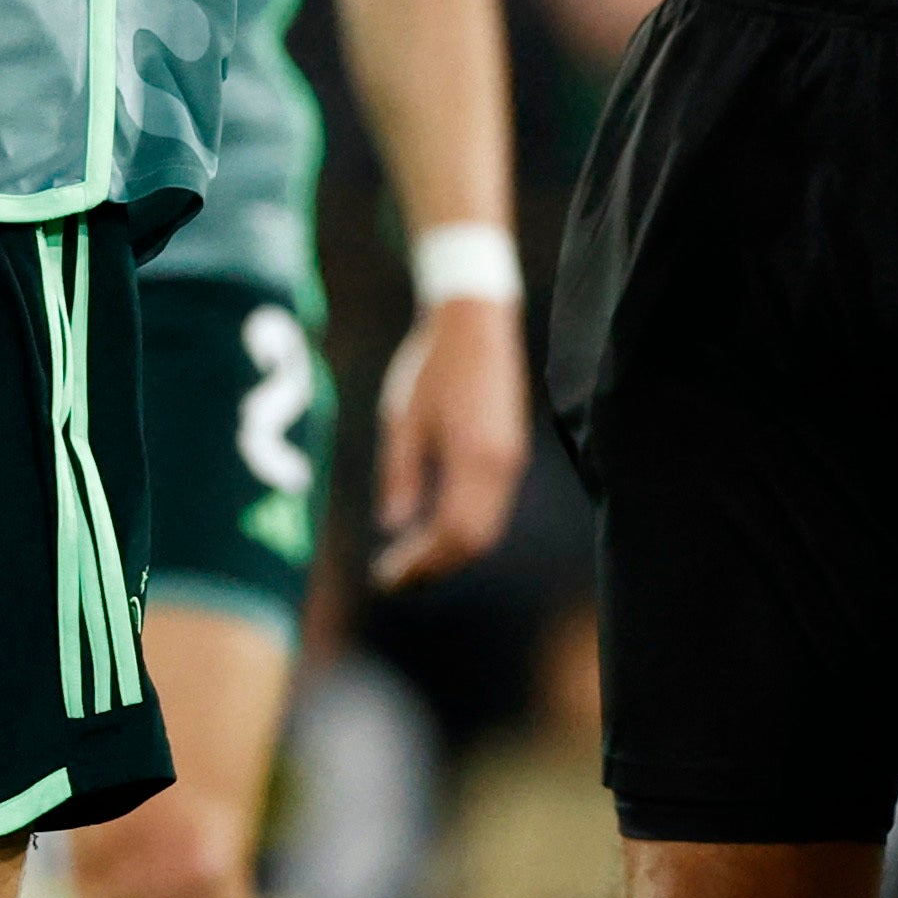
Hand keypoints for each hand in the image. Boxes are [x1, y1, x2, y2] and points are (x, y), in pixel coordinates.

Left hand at [370, 295, 529, 587]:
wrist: (474, 319)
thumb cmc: (431, 363)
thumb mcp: (402, 417)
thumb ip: (401, 474)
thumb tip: (395, 527)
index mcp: (473, 457)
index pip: (451, 533)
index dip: (420, 563)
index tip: (386, 576)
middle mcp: (500, 465)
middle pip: (474, 540)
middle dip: (435, 566)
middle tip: (395, 579)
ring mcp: (511, 460)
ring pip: (487, 528)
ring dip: (450, 552)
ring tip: (411, 561)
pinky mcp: (511, 452)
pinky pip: (492, 508)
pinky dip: (464, 529)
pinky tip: (434, 528)